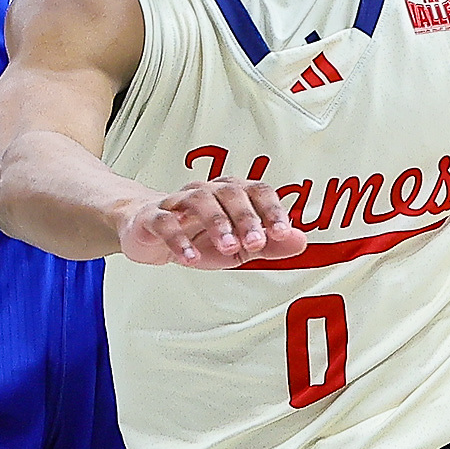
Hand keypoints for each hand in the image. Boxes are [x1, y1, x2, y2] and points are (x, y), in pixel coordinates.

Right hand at [116, 179, 302, 267]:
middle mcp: (207, 192)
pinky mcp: (153, 217)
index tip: (282, 232)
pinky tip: (190, 257)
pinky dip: (179, 239)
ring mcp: (178, 202)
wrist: (148, 233)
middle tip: (256, 242)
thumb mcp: (238, 247)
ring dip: (217, 223)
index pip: (256, 191)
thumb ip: (269, 245)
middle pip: (230, 193)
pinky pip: (165, 222)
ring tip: (228, 247)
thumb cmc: (197, 236)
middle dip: (246, 218)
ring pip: (199, 201)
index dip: (271, 209)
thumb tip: (300, 241)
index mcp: (231, 194)